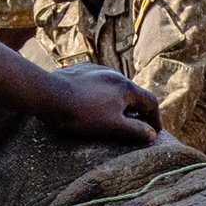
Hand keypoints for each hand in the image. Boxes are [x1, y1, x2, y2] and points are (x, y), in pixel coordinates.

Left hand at [36, 64, 159, 143]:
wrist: (49, 95)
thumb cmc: (82, 113)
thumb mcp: (112, 126)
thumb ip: (135, 130)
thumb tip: (152, 135)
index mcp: (126, 87)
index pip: (151, 101)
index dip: (155, 118)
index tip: (155, 132)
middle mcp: (114, 74)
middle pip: (133, 94)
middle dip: (137, 111)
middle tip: (136, 126)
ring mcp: (97, 71)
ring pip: (114, 88)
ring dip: (118, 102)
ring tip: (113, 116)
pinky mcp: (81, 71)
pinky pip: (98, 83)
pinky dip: (102, 95)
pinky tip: (92, 104)